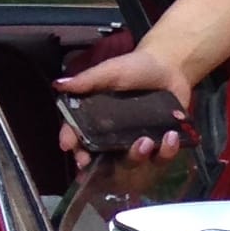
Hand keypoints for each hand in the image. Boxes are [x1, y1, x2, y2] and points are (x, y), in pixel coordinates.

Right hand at [57, 42, 192, 173]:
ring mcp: (137, 141)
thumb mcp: (110, 71)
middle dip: (100, 163)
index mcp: (97, 118)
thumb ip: (87, 80)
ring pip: (133, 161)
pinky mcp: (161, 144)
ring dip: (137, 156)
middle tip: (98, 159)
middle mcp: (114, 135)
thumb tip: (58, 84)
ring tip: (146, 142)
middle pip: (103, 157)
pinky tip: (171, 137)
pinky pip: (162, 157)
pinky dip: (166, 151)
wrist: (170, 67)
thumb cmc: (135, 67)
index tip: (68, 147)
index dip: (72, 142)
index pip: (78, 134)